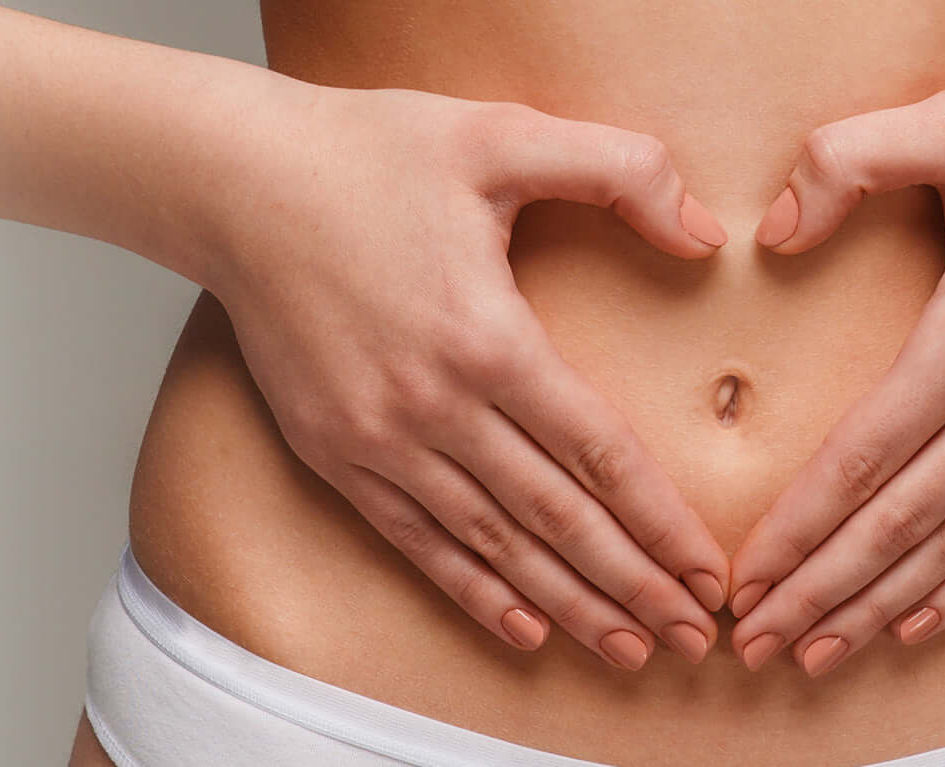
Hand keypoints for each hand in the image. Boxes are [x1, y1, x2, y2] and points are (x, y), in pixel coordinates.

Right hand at [192, 85, 734, 667]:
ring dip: (566, 603)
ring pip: (491, 544)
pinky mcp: (331, 451)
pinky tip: (523, 627)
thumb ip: (618, 170)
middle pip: (553, 517)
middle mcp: (431, 405)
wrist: (235, 184)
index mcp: (485, 336)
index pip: (597, 452)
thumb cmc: (368, 153)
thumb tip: (704, 233)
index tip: (708, 571)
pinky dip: (471, 590)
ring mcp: (374, 438)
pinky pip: (414, 539)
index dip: (661, 521)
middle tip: (693, 636)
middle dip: (631, 584)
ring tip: (628, 648)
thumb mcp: (502, 133)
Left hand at [726, 82, 944, 674]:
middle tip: (753, 640)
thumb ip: (849, 159)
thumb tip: (776, 228)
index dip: (797, 528)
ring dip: (881, 607)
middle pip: (899, 525)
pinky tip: (914, 624)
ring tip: (815, 652)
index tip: (743, 576)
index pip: (862, 460)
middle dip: (820, 591)